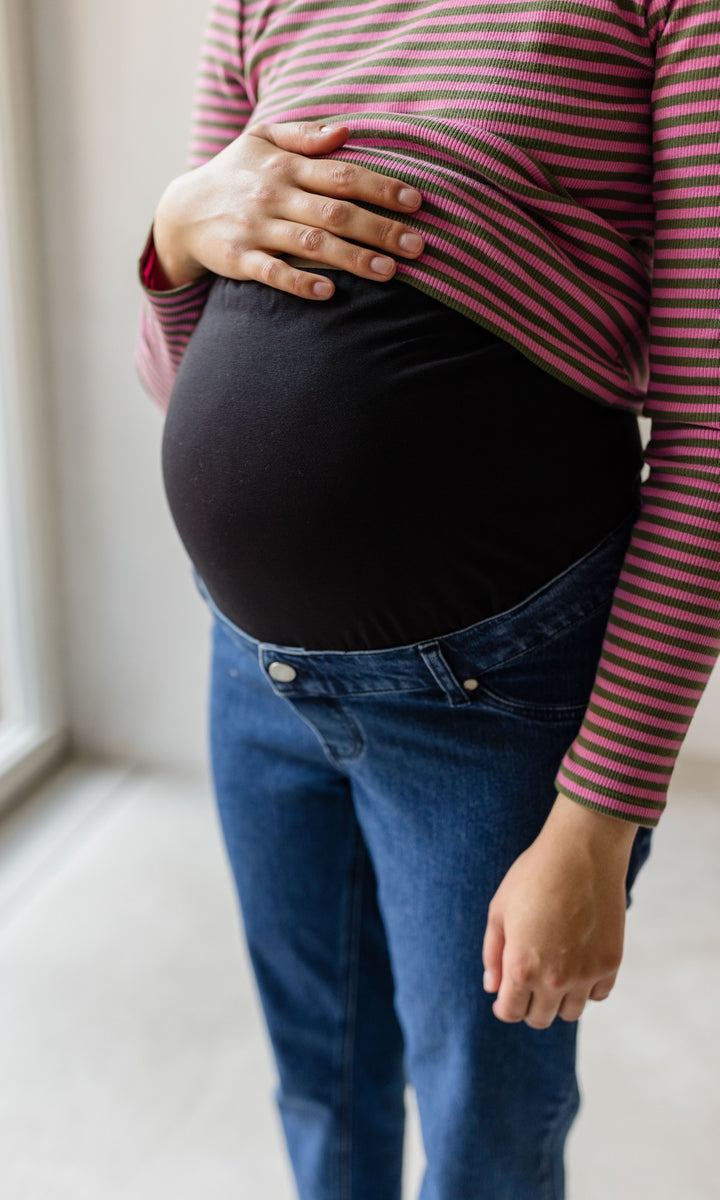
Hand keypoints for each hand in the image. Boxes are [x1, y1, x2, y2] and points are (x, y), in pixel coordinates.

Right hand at [152, 120, 424, 294]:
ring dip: (352, 258)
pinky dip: (299, 283)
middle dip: (379, 228)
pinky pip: (272, 272)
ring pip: (311, 244)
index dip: (381, 187)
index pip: (342, 175)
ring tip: (390, 272)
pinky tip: (329, 292)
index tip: (416, 202)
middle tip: (418, 246)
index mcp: (285, 165)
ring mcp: (255, 228)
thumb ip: (305, 136)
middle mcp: (273, 195)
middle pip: (335, 212)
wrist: (180, 211)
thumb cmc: (234, 174)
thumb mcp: (262, 139)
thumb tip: (347, 130)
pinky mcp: (238, 259)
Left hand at [482, 793, 638, 1027]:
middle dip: (529, 1005)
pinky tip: (578, 963)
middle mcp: (555, 979)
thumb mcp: (499, 910)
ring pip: (571, 1012)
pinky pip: (598, 994)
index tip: (506, 995)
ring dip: (559, 1000)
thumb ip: (493, 954)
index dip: (504, 1006)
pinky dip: (587, 987)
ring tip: (554, 971)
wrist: (581, 853)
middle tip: (529, 982)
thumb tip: (493, 987)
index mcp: (522, 968)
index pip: (511, 1012)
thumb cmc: (533, 876)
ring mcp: (586, 974)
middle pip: (540, 1018)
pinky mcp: (611, 963)